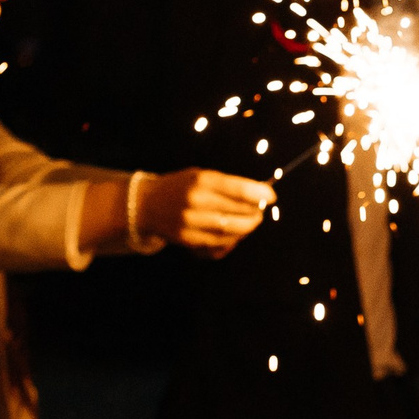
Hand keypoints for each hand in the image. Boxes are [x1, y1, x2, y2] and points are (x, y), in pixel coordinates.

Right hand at [138, 168, 274, 256]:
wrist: (146, 204)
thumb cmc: (180, 187)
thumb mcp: (201, 175)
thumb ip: (227, 185)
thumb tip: (260, 195)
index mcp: (202, 180)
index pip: (239, 190)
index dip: (260, 195)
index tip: (271, 197)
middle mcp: (196, 201)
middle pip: (239, 212)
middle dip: (256, 212)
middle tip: (260, 210)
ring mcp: (191, 222)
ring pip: (232, 231)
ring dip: (247, 227)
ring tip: (251, 221)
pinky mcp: (188, 239)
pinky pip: (220, 243)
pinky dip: (233, 239)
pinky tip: (236, 233)